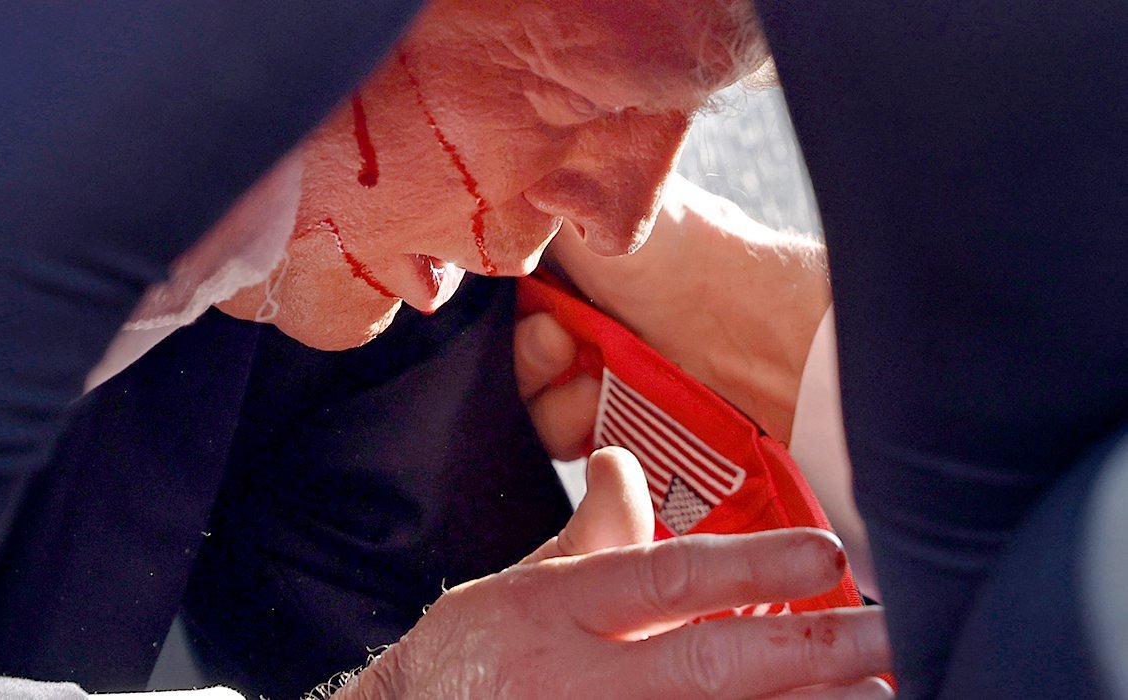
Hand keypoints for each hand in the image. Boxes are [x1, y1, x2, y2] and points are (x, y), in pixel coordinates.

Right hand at [334, 448, 892, 698]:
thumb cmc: (482, 655)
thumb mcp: (524, 582)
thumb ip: (591, 531)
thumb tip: (619, 458)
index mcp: (554, 609)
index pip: (661, 578)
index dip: (747, 569)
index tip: (828, 554)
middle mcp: (573, 681)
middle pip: (705, 669)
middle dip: (808, 654)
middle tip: (890, 637)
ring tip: (880, 699)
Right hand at [521, 174, 830, 446]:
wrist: (749, 324)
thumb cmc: (676, 248)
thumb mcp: (588, 195)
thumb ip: (522, 204)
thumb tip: (482, 205)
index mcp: (562, 259)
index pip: (496, 296)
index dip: (496, 312)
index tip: (529, 308)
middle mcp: (571, 312)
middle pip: (504, 354)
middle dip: (526, 357)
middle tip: (560, 344)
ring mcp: (592, 368)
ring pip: (527, 401)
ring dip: (551, 399)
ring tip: (594, 387)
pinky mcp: (613, 417)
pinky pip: (561, 439)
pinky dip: (574, 429)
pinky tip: (605, 409)